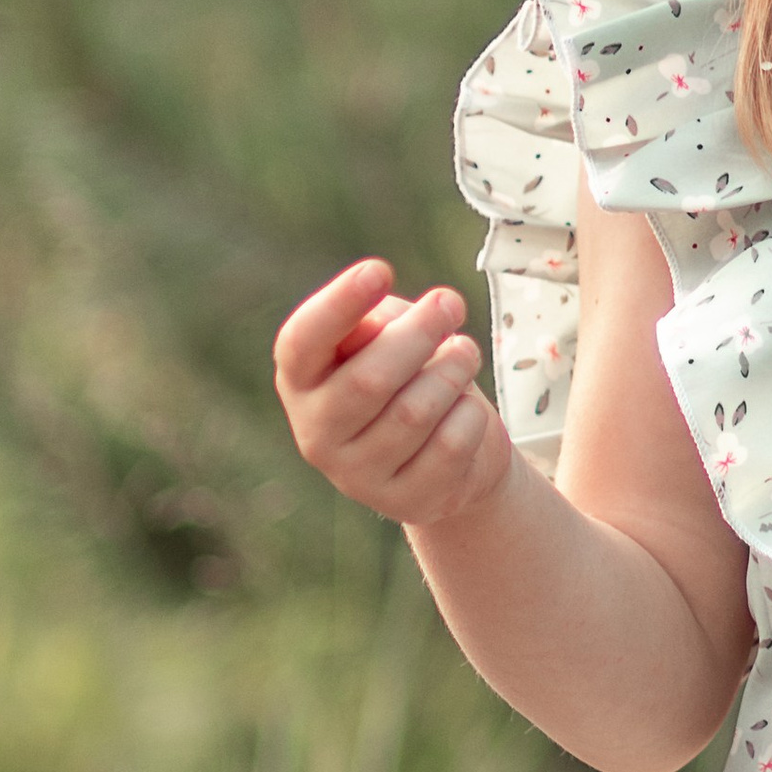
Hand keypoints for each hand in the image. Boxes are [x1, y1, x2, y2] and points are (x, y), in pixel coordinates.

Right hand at [273, 257, 514, 526]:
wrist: (451, 454)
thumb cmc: (410, 375)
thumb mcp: (387, 337)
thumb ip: (377, 321)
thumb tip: (380, 321)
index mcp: (301, 380)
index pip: (302, 343)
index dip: (337, 305)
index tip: (379, 270)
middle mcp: (315, 432)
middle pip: (369, 379)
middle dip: (420, 332)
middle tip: (451, 303)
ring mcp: (356, 475)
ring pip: (414, 413)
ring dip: (452, 370)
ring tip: (464, 353)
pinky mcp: (403, 502)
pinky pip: (449, 447)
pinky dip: (470, 416)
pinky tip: (466, 409)